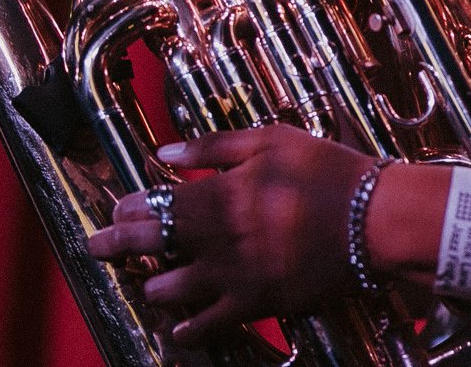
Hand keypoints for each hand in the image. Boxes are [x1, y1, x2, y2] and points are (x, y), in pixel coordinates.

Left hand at [86, 126, 375, 344]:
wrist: (374, 221)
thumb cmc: (326, 171)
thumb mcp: (272, 140)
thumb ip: (214, 147)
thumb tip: (165, 152)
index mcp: (218, 196)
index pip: (154, 205)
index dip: (127, 209)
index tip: (115, 209)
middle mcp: (215, 242)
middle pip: (150, 247)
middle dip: (116, 246)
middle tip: (95, 248)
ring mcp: (233, 278)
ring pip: (171, 291)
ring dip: (153, 284)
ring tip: (147, 282)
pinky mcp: (256, 305)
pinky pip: (209, 326)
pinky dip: (188, 330)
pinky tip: (178, 330)